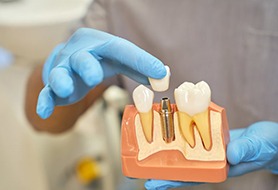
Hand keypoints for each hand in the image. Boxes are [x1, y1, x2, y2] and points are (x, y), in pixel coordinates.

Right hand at [36, 28, 165, 118]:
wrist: (71, 60)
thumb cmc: (99, 59)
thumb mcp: (120, 60)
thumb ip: (140, 68)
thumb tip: (164, 76)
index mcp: (100, 44)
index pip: (120, 49)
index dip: (140, 60)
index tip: (160, 73)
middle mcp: (79, 53)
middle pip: (82, 57)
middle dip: (87, 66)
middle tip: (95, 77)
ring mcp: (64, 69)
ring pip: (59, 73)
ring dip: (62, 80)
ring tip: (66, 89)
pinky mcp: (54, 86)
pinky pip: (47, 92)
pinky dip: (45, 101)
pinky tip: (45, 111)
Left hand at [145, 121, 277, 189]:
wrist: (269, 139)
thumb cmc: (267, 146)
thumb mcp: (257, 147)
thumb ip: (245, 150)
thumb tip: (230, 155)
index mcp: (218, 168)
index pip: (191, 177)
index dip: (172, 180)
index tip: (153, 183)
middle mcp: (210, 160)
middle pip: (182, 167)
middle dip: (163, 170)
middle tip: (141, 171)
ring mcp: (209, 150)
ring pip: (185, 153)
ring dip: (168, 153)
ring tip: (148, 153)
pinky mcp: (210, 138)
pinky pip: (193, 138)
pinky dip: (181, 135)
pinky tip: (169, 132)